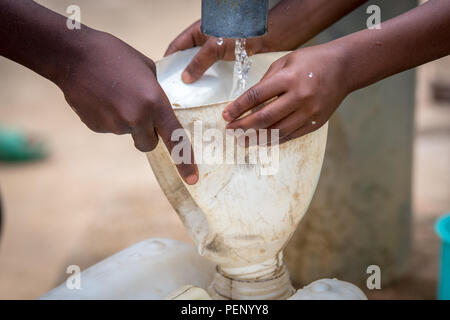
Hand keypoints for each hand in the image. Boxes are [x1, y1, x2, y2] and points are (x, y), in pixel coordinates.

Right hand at [57, 31, 197, 183]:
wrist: (73, 55)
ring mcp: (114, 125)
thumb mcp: (148, 70)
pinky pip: (110, 128)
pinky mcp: (96, 127)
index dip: (185, 160)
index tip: (192, 179)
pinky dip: (109, 117)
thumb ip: (158, 93)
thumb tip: (163, 109)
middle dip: (148, 134)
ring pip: (128, 133)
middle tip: (139, 111)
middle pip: (150, 144)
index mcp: (154, 103)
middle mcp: (136, 119)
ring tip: (115, 94)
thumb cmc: (114, 55)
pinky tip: (102, 98)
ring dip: (127, 121)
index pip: (175, 138)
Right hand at [165, 20, 266, 82]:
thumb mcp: (215, 47)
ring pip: (199, 66)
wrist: (265, 35)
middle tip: (176, 88)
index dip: (168, 61)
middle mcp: (204, 41)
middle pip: (186, 58)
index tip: (163, 76)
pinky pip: (212, 70)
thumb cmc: (240, 32)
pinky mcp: (224, 59)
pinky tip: (207, 90)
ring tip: (190, 92)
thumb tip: (186, 77)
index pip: (176, 46)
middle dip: (182, 72)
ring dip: (196, 77)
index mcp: (196, 32)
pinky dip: (208, 79)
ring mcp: (214, 50)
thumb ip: (199, 62)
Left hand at [223, 44, 348, 143]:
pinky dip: (274, 140)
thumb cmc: (311, 62)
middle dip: (243, 126)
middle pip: (264, 118)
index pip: (256, 96)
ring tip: (242, 140)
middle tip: (230, 131)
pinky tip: (261, 141)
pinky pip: (290, 136)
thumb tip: (247, 103)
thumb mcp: (285, 62)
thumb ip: (266, 81)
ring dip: (256, 138)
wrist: (344, 68)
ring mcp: (309, 113)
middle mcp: (299, 97)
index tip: (225, 116)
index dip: (237, 108)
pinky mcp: (315, 123)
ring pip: (277, 132)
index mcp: (289, 78)